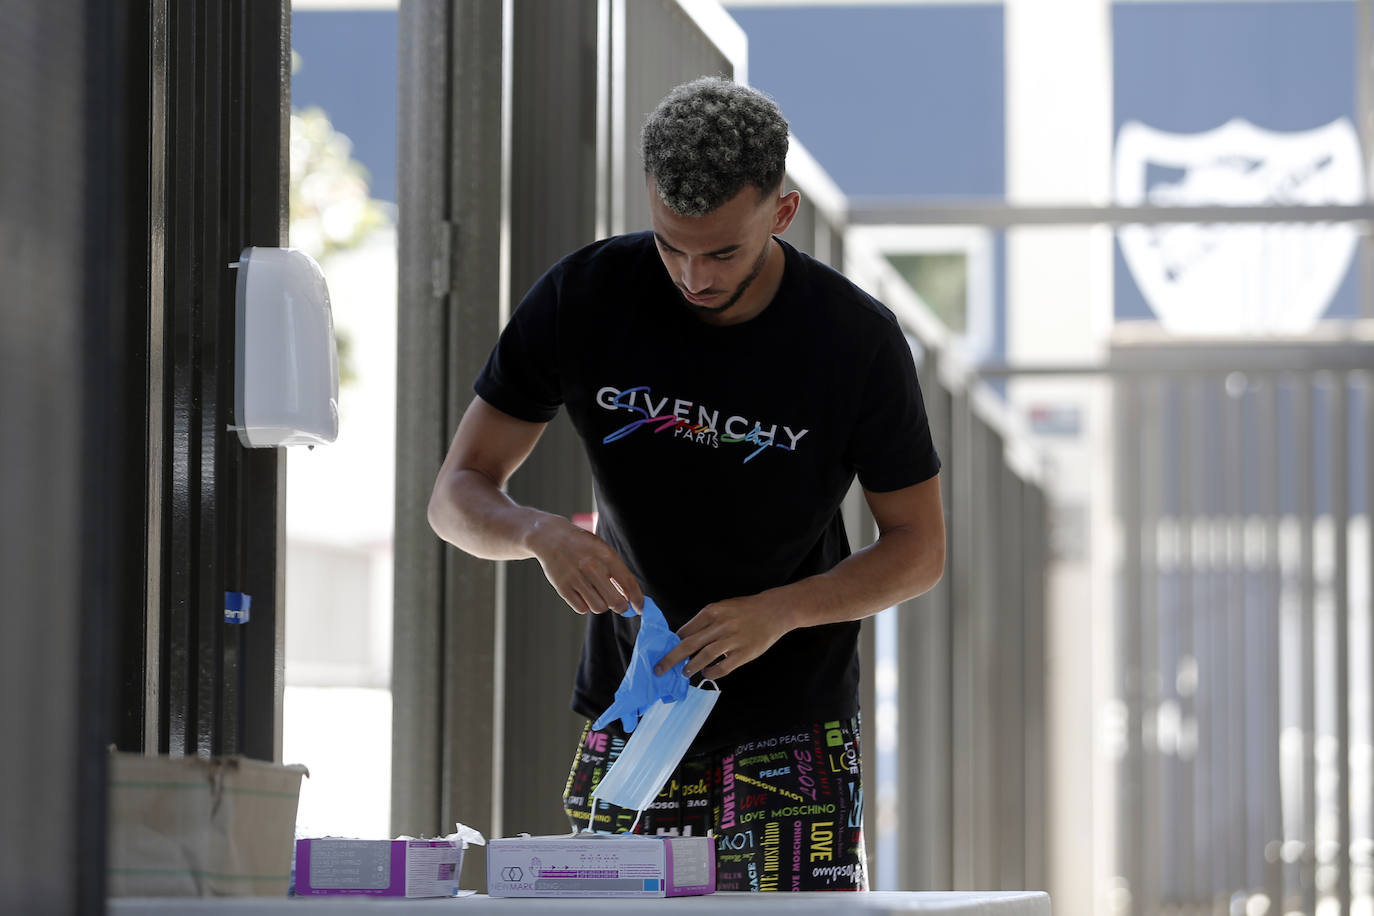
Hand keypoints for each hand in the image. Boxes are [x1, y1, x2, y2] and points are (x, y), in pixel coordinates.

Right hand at [526, 516, 642, 614]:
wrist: (551, 537)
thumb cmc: (582, 546)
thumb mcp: (602, 550)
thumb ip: (616, 571)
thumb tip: (629, 596)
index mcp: (606, 555)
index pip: (628, 582)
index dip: (637, 599)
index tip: (640, 608)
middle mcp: (591, 567)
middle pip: (615, 601)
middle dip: (621, 607)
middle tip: (619, 605)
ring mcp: (576, 578)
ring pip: (599, 607)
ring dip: (602, 605)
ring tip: (598, 595)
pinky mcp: (562, 587)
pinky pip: (581, 608)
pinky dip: (586, 606)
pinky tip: (584, 595)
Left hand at [652, 595, 794, 679]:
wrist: (774, 611)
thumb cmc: (745, 609)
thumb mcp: (722, 608)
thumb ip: (704, 622)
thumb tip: (683, 639)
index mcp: (711, 612)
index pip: (685, 631)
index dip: (672, 644)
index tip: (664, 653)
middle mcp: (720, 625)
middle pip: (688, 645)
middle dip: (671, 659)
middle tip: (659, 670)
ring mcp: (732, 640)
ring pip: (704, 657)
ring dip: (690, 667)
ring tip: (684, 673)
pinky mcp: (744, 653)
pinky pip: (723, 667)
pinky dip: (712, 672)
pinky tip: (707, 674)